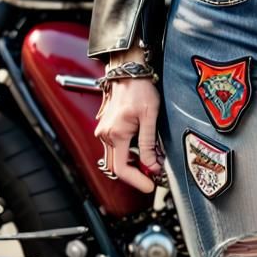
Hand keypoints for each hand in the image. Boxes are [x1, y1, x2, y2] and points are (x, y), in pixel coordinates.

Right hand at [93, 77, 163, 191]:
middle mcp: (105, 135)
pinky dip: (127, 154)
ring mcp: (104, 131)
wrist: (129, 71)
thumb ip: (149, 143)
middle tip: (152, 177)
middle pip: (116, 167)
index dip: (136, 180)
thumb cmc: (140, 88)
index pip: (122, 169)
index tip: (150, 185)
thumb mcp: (150, 116)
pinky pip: (114, 148)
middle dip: (135, 175)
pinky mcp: (106, 128)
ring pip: (115, 158)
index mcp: (116, 133)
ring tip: (150, 162)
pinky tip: (141, 151)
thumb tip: (152, 166)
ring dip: (132, 164)